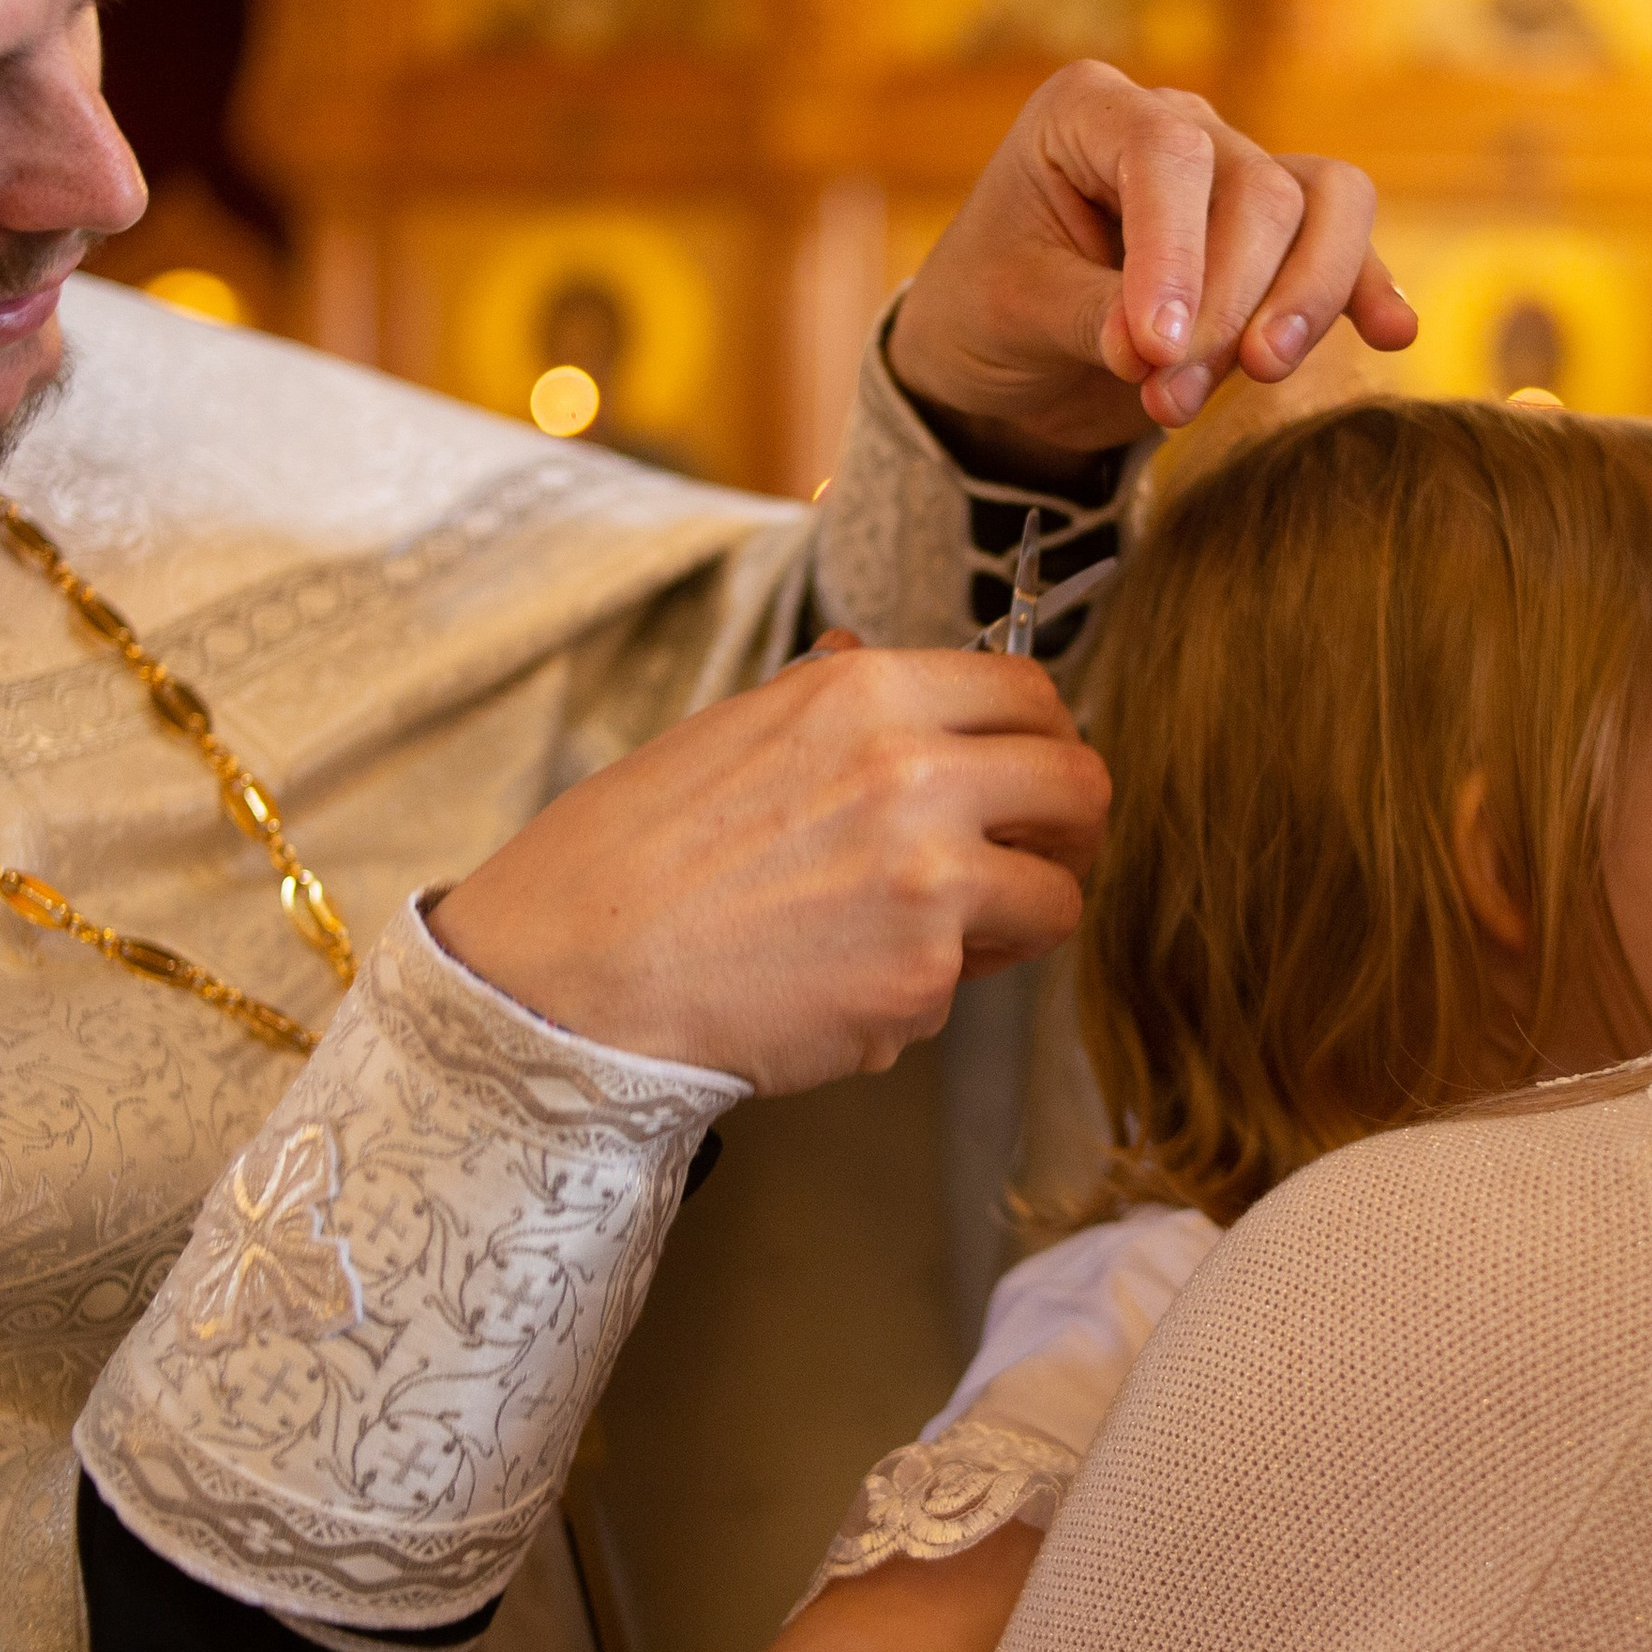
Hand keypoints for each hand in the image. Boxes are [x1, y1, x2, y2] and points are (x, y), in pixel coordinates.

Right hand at [427, 646, 1108, 1089]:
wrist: (570, 974)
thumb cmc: (628, 857)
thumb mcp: (733, 727)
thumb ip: (834, 701)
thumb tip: (875, 658)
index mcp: (871, 694)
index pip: (1032, 694)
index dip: (1046, 741)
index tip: (1032, 776)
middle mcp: (919, 772)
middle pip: (1082, 787)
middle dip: (1071, 829)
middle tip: (1040, 859)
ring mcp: (932, 880)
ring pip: (1056, 898)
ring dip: (1017, 922)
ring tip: (938, 937)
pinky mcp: (923, 981)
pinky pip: (969, 983)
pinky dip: (925, 993)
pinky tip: (843, 985)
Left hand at [886, 63, 1417, 478]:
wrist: (1001, 364)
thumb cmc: (986, 316)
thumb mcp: (1011, 316)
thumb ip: (1087, 318)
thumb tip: (1162, 350)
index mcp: (1090, 111)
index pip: (1166, 154)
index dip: (1177, 251)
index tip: (1159, 350)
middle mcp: (1175, 125)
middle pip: (1257, 191)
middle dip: (1227, 306)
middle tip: (1169, 401)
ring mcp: (1234, 176)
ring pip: (1321, 206)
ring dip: (1301, 302)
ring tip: (1258, 376)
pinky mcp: (1274, 245)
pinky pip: (1342, 244)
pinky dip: (1365, 288)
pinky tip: (1391, 333)